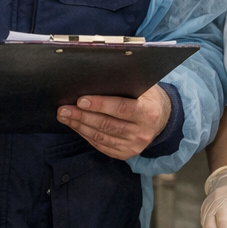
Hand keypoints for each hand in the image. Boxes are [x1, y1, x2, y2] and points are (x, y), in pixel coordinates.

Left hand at [57, 86, 171, 160]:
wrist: (162, 119)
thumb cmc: (147, 97)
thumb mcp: (145, 86)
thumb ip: (127, 82)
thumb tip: (99, 74)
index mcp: (148, 112)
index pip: (121, 108)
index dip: (100, 105)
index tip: (80, 100)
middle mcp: (142, 132)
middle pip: (107, 124)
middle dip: (82, 116)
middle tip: (63, 108)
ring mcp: (133, 145)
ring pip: (101, 136)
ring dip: (79, 126)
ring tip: (64, 116)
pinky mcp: (125, 154)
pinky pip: (101, 145)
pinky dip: (85, 135)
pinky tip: (75, 125)